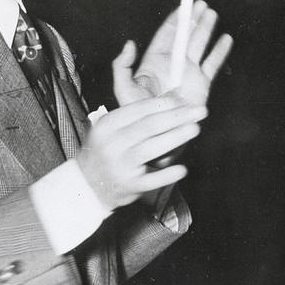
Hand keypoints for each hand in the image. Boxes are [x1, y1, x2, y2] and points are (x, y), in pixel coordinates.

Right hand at [76, 93, 207, 210]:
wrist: (85, 185)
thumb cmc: (103, 152)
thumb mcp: (109, 129)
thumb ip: (134, 116)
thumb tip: (171, 99)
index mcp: (107, 126)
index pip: (138, 110)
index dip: (163, 104)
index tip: (182, 101)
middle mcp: (112, 144)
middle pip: (149, 126)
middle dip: (177, 117)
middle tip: (198, 111)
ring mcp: (120, 166)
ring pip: (151, 149)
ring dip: (176, 137)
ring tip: (194, 129)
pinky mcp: (129, 185)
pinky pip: (151, 180)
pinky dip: (167, 174)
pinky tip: (181, 169)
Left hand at [113, 0, 232, 106]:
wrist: (158, 132)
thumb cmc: (138, 113)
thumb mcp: (124, 88)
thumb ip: (122, 66)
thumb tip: (129, 44)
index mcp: (154, 61)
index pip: (166, 35)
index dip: (175, 20)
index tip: (183, 6)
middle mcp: (173, 63)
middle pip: (185, 36)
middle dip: (193, 19)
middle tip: (200, 3)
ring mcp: (188, 72)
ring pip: (199, 45)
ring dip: (206, 29)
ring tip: (212, 13)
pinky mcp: (202, 84)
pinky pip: (212, 63)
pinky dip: (219, 51)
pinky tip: (225, 39)